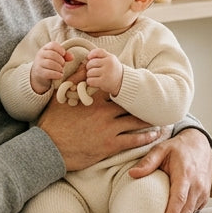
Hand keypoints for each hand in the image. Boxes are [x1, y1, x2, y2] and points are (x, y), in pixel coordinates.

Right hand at [30, 42, 68, 94]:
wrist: (39, 75)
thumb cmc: (50, 64)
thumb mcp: (57, 58)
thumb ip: (65, 56)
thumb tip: (72, 57)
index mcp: (45, 48)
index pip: (53, 45)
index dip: (60, 49)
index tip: (63, 54)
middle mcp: (40, 55)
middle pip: (52, 54)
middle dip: (61, 60)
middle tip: (63, 64)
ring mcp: (38, 63)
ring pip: (50, 63)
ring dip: (59, 68)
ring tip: (61, 70)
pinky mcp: (39, 73)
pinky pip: (49, 73)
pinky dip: (57, 74)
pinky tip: (60, 75)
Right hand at [37, 91, 162, 170]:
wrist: (49, 148)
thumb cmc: (53, 123)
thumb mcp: (61, 98)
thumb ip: (74, 79)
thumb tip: (84, 64)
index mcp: (95, 100)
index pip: (117, 89)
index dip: (129, 87)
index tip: (140, 84)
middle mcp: (105, 112)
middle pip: (130, 105)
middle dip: (144, 103)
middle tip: (158, 101)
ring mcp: (109, 129)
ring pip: (135, 122)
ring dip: (149, 119)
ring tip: (161, 117)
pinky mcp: (110, 145)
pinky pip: (133, 140)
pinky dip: (146, 137)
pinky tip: (154, 134)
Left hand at [83, 48, 122, 95]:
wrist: (122, 82)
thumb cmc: (113, 70)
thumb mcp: (111, 59)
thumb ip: (101, 54)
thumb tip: (88, 56)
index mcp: (110, 58)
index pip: (96, 52)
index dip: (91, 55)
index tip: (90, 59)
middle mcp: (109, 64)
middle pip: (90, 64)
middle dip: (89, 68)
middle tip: (94, 71)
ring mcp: (106, 73)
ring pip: (89, 73)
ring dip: (90, 76)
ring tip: (95, 77)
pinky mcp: (103, 82)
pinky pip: (90, 81)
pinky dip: (90, 82)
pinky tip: (95, 82)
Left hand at [130, 129, 211, 212]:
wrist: (200, 144)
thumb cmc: (179, 148)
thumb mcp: (161, 149)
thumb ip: (148, 162)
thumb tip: (133, 174)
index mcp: (185, 174)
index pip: (179, 198)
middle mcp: (197, 185)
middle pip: (185, 212)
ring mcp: (203, 192)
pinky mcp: (204, 197)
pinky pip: (193, 212)